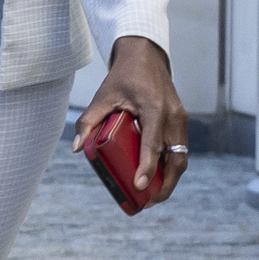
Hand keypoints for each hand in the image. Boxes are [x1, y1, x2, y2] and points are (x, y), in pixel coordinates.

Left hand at [77, 35, 188, 205]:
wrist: (145, 57)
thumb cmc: (123, 77)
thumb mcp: (102, 96)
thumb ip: (89, 120)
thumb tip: (77, 148)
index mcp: (154, 109)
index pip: (152, 144)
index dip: (147, 167)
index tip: (138, 186)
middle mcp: (172, 116)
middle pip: (175, 158)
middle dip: (164, 184)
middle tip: (147, 202)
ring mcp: (180, 119)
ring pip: (181, 157)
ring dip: (170, 179)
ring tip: (152, 197)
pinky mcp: (181, 122)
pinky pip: (179, 149)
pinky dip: (170, 167)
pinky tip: (157, 180)